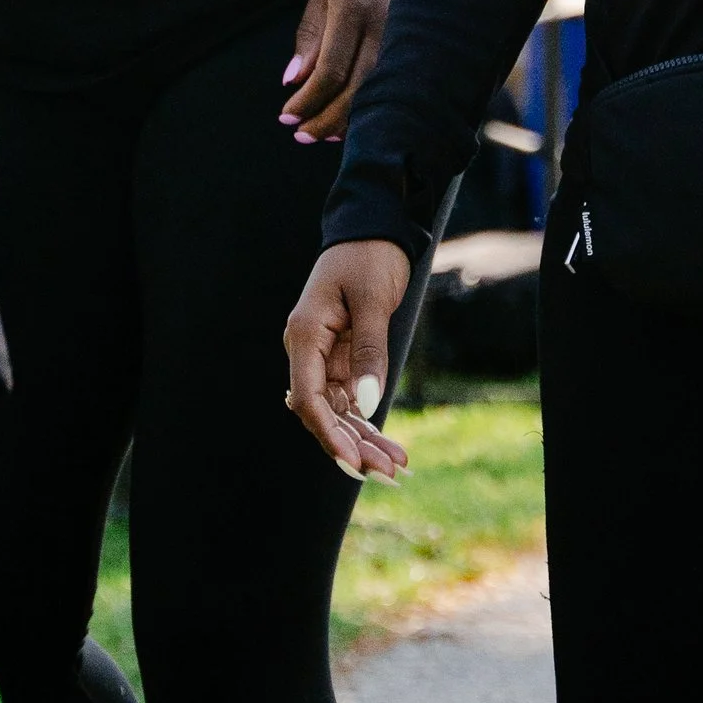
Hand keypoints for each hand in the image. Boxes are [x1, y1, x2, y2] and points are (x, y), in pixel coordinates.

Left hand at [281, 0, 423, 141]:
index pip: (328, 71)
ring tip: (328, 134)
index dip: (307, 101)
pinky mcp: (432, 33)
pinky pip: (403, 78)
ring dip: (353, 117)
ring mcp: (414, 28)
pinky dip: (381, 100)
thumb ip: (311, 29)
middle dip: (326, 118)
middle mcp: (386, 21)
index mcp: (353, 4)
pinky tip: (366, 112)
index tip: (287, 118)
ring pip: (382, 90)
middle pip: (356, 89)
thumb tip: (292, 78)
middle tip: (303, 136)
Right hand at [285, 241, 413, 480]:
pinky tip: (391, 447)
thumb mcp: (373, 302)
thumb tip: (366, 405)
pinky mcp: (342, 357)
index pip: (309, 398)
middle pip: (324, 412)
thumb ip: (369, 352)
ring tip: (396, 468)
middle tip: (386, 474)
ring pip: (340, 411)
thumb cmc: (369, 257)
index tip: (353, 462)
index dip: (328, 434)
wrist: (374, 228)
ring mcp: (324, 356)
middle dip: (352, 446)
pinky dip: (370, 422)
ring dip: (365, 440)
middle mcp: (308, 350)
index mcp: (305, 335)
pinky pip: (352, 398)